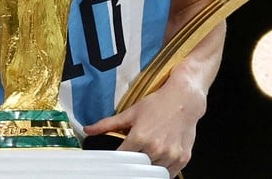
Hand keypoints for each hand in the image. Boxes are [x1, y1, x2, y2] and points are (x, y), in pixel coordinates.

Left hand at [83, 73, 206, 177]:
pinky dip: (163, 170)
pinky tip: (159, 159)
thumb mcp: (131, 112)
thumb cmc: (158, 104)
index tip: (114, 162)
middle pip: (137, 169)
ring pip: (153, 173)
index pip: (121, 159)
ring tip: (147, 155)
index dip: (116, 162)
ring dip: (148, 167)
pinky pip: (169, 174)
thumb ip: (108, 124)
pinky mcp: (182, 159)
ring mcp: (170, 155)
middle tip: (132, 159)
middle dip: (133, 165)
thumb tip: (88, 130)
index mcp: (140, 137)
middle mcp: (155, 148)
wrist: (184, 100)